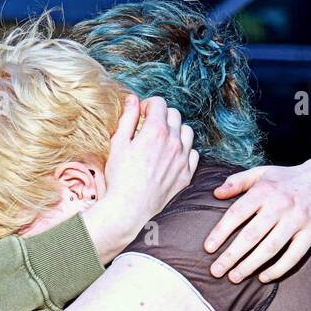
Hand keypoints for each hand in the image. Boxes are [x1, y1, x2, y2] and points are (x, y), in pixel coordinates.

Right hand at [84, 94, 197, 261]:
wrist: (129, 210)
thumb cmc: (120, 179)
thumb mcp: (118, 145)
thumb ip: (127, 119)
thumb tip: (133, 100)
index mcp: (156, 131)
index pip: (159, 103)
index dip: (148, 104)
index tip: (141, 113)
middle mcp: (174, 141)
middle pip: (175, 114)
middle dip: (162, 116)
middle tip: (149, 127)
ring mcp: (183, 158)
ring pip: (187, 131)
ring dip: (176, 131)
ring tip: (162, 141)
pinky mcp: (186, 174)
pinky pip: (193, 153)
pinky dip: (184, 150)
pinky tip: (171, 157)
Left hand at [206, 159, 310, 282]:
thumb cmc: (287, 181)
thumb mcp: (263, 174)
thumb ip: (238, 181)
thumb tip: (216, 193)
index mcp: (265, 190)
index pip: (237, 213)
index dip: (221, 232)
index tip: (208, 249)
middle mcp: (281, 205)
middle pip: (251, 235)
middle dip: (231, 256)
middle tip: (215, 271)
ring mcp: (298, 219)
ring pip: (270, 248)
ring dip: (250, 266)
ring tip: (233, 277)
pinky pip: (293, 256)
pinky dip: (278, 270)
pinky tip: (262, 278)